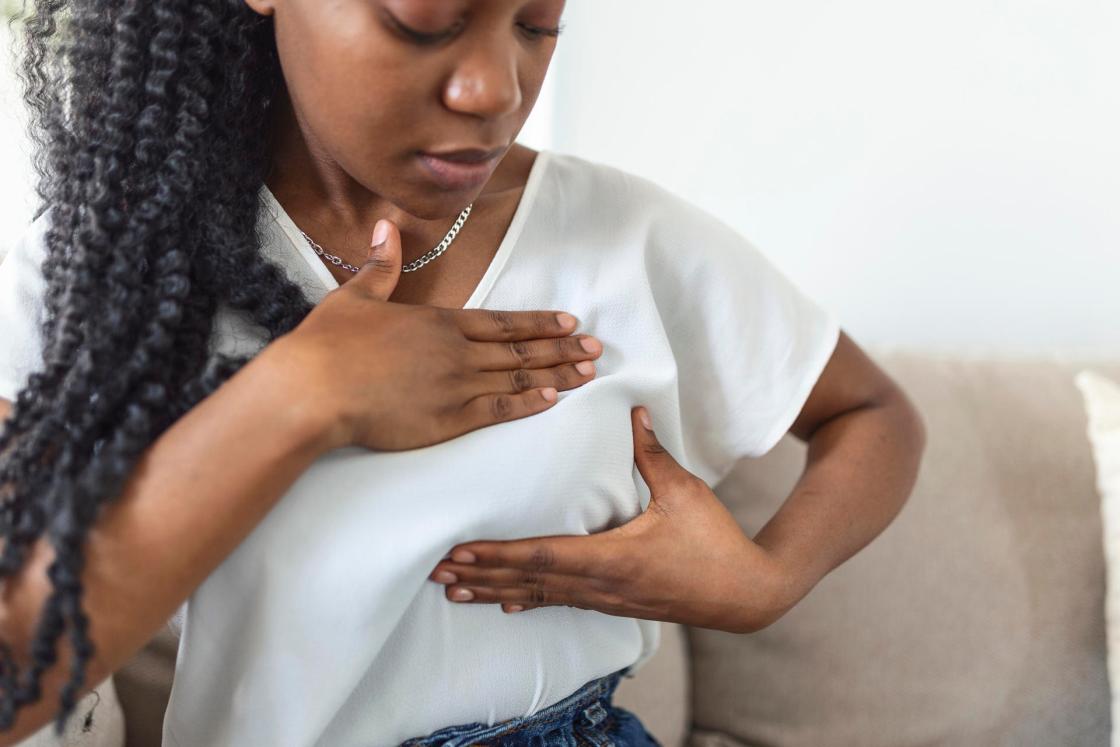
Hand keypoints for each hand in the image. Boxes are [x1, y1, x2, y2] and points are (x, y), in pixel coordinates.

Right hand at [260, 218, 603, 451]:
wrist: (315, 389)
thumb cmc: (328, 344)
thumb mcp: (355, 296)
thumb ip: (380, 265)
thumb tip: (387, 225)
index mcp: (438, 322)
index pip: (502, 321)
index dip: (538, 322)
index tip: (568, 322)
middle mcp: (457, 351)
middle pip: (520, 348)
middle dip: (561, 348)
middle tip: (596, 347)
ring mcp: (456, 385)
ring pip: (518, 378)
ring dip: (556, 374)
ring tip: (587, 372)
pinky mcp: (448, 419)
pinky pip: (498, 409)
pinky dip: (528, 404)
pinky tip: (552, 399)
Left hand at [426, 407, 800, 633]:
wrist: (744, 595)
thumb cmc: (715, 542)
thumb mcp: (685, 492)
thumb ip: (653, 454)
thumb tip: (634, 410)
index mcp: (614, 556)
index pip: (544, 556)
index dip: (499, 556)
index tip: (461, 553)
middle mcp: (601, 584)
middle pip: (530, 581)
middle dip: (482, 576)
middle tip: (438, 572)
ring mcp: (605, 599)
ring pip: (539, 596)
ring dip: (495, 591)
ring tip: (454, 590)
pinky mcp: (613, 604)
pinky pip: (559, 602)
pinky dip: (527, 599)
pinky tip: (505, 603)